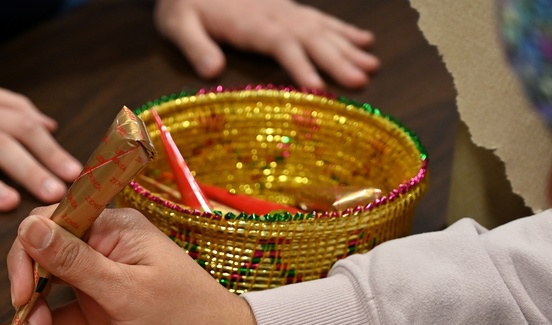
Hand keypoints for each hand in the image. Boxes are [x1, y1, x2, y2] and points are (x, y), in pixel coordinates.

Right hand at [0, 207, 268, 324]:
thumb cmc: (187, 319)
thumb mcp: (125, 292)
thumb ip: (75, 261)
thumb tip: (30, 227)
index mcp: (115, 227)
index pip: (53, 220)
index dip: (29, 251)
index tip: (21, 288)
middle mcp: (106, 246)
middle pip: (46, 251)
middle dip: (27, 282)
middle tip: (23, 316)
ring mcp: (105, 278)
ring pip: (51, 284)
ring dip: (32, 307)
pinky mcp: (105, 307)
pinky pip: (65, 312)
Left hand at [154, 0, 378, 89]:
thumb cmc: (182, 5)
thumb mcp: (178, 24)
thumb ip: (195, 45)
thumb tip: (211, 71)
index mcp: (250, 22)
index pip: (281, 44)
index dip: (301, 66)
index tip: (319, 88)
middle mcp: (274, 14)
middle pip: (311, 38)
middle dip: (337, 60)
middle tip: (362, 81)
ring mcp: (284, 10)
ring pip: (322, 29)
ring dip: (348, 48)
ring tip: (373, 66)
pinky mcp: (287, 9)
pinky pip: (320, 19)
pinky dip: (345, 30)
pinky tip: (366, 40)